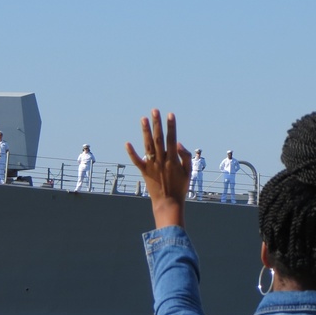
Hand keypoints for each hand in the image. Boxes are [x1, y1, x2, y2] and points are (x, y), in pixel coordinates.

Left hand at [126, 109, 190, 228]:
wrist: (168, 203)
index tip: (170, 114)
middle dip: (157, 123)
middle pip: (158, 138)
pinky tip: (127, 143)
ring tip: (143, 118)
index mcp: (173, 159)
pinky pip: (137, 160)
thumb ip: (185, 156)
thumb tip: (178, 143)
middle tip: (155, 110)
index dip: (171, 126)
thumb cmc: (180, 187)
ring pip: (147, 145)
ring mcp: (152, 165)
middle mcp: (161, 160)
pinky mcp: (144, 172)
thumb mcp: (188, 172)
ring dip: (145, 131)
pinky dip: (131, 152)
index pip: (172, 138)